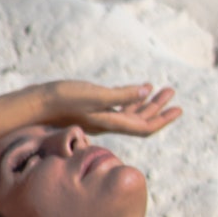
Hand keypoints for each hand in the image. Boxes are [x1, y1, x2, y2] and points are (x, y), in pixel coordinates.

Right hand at [38, 80, 181, 135]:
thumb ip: (122, 95)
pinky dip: (131, 100)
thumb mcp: (96, 95)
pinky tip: (138, 91)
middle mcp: (109, 123)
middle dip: (159, 108)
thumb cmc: (65, 99)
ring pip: (131, 113)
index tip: (179, 109)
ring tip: (163, 89)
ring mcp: (101, 118)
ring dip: (148, 103)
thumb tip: (147, 90)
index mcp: (112, 123)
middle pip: (141, 120)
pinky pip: (118, 107)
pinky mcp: (93, 110)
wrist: (39, 105)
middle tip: (173, 93)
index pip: (144, 127)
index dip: (163, 119)